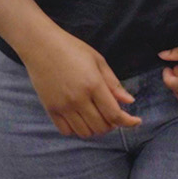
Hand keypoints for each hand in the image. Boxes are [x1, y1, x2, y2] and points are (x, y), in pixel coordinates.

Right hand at [21, 28, 140, 137]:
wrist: (41, 46)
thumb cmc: (72, 49)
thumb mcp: (98, 61)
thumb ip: (113, 83)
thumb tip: (129, 101)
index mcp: (93, 85)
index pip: (114, 114)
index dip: (128, 122)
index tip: (136, 122)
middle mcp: (78, 99)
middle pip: (101, 127)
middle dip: (113, 125)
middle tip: (114, 115)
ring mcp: (63, 106)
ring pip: (85, 132)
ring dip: (96, 129)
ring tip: (98, 117)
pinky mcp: (50, 109)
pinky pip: (66, 131)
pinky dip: (77, 130)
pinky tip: (81, 119)